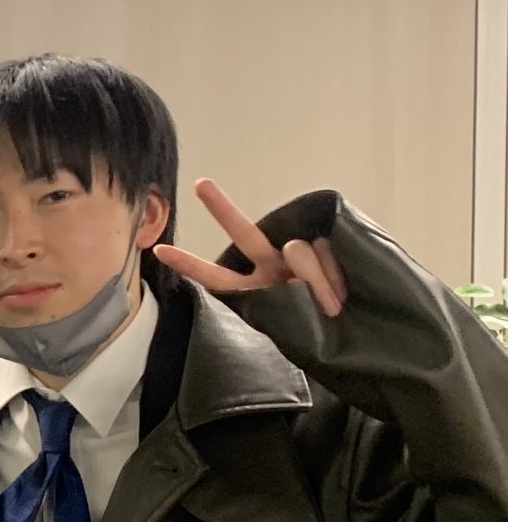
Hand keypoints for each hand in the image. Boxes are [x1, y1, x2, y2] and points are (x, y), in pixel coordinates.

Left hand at [154, 179, 346, 320]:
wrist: (361, 338)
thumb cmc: (322, 336)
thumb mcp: (295, 325)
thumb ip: (290, 287)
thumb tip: (299, 249)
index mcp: (256, 291)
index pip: (218, 277)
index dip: (190, 265)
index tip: (160, 250)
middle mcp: (273, 267)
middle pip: (245, 234)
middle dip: (222, 209)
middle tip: (199, 184)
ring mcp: (298, 258)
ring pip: (298, 251)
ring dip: (317, 282)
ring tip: (331, 308)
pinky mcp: (326, 249)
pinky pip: (324, 248)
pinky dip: (333, 273)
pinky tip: (343, 292)